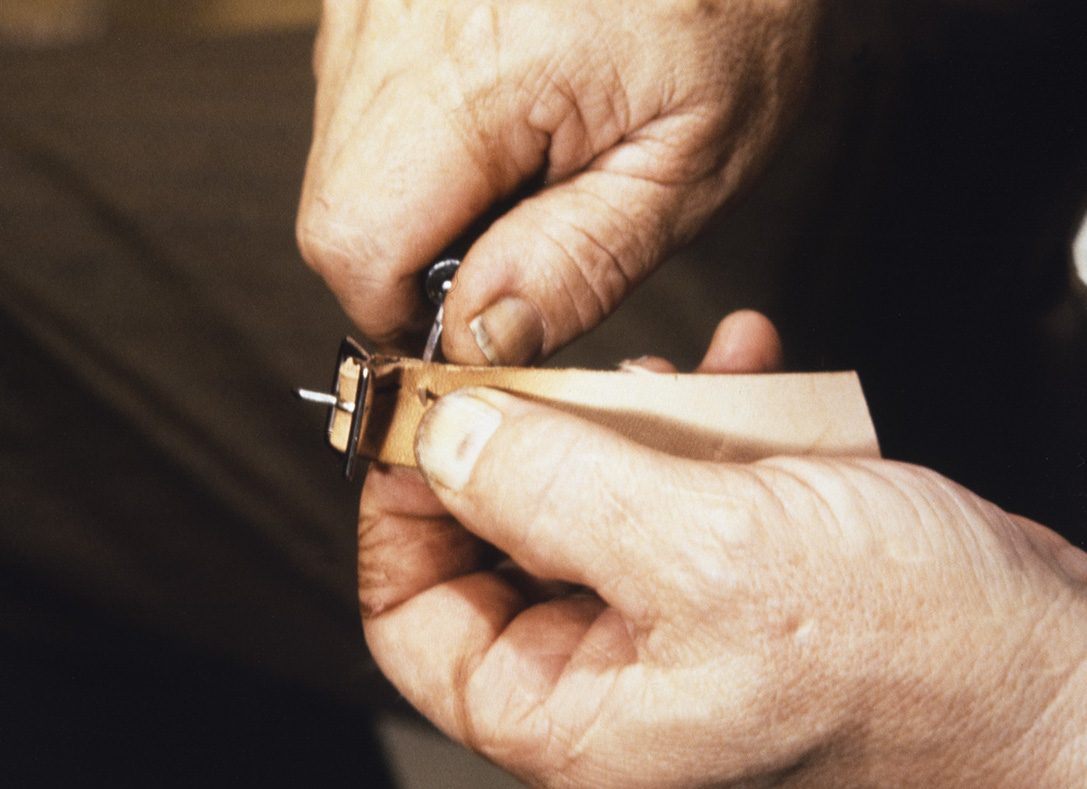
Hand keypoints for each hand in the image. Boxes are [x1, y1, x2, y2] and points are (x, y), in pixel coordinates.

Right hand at [299, 1, 821, 358]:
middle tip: (530, 217)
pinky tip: (505, 101)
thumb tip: (477, 340)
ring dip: (425, 190)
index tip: (482, 313)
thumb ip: (580, 264)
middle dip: (422, 255)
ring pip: (344, 156)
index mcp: (471, 71)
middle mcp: (392, 17)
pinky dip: (423, 130)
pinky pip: (360, 95)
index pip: (353, 248)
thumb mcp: (692, 159)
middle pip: (339, 209)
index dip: (411, 311)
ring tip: (531, 144)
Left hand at [357, 312, 1086, 786]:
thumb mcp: (708, 556)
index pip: (416, 624)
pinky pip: (680, 488)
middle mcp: (615, 678)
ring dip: (620, 422)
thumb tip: (442, 438)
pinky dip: (701, 426)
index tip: (415, 423)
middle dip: (523, 445)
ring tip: (669, 373)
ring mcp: (674, 621)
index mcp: (578, 716)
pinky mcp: (734, 575)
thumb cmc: (916, 661)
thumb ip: (554, 491)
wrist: (1061, 676)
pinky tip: (741, 376)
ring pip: (590, 502)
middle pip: (499, 545)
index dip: (399, 515)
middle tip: (543, 375)